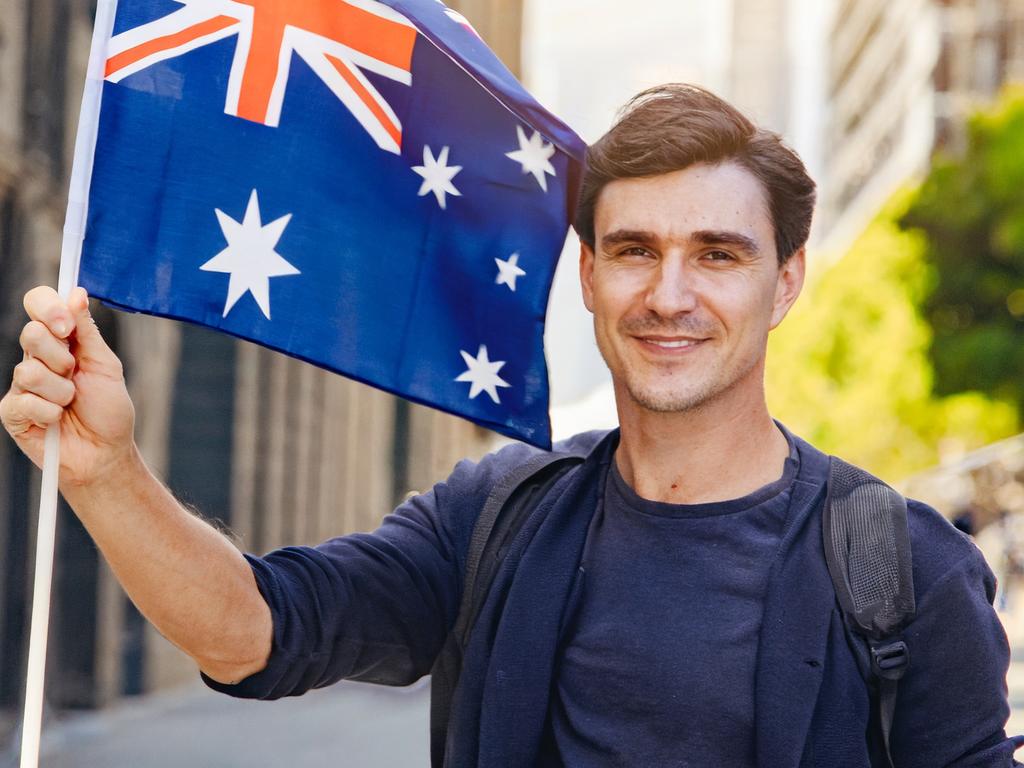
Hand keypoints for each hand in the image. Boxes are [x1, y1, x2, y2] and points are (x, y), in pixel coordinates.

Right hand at [0, 286, 135, 486]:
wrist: (106, 453)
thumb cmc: (109, 410)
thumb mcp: (106, 366)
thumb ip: (87, 332)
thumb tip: (76, 292)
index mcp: (60, 341)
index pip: (38, 304)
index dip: (47, 307)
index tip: (66, 325)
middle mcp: (36, 357)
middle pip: (30, 333)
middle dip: (60, 356)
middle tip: (75, 374)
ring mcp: (22, 385)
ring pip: (28, 370)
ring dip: (60, 390)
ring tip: (71, 403)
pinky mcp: (12, 411)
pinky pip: (24, 400)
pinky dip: (49, 411)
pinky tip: (58, 420)